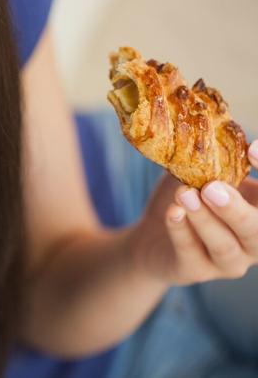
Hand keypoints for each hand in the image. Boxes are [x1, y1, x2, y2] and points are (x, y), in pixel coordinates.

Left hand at [132, 141, 257, 284]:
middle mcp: (254, 241)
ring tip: (185, 194)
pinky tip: (172, 212)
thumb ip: (212, 159)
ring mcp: (227, 261)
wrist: (152, 237)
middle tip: (212, 188)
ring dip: (205, 219)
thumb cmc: (188, 198)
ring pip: (224, 246)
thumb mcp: (201, 174)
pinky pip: (191, 254)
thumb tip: (209, 127)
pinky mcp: (195, 271)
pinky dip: (181, 231)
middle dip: (237, 210)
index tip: (252, 149)